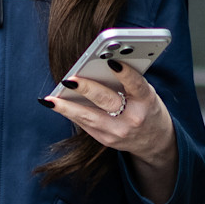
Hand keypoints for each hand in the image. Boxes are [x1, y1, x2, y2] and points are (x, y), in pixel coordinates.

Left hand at [44, 58, 177, 203]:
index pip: (135, 84)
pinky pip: (85, 124)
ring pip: (89, 117)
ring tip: (50, 99)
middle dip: (86, 89)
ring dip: (67, 107)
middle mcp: (132, 118)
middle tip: (69, 79)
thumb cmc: (147, 107)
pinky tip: (55, 104)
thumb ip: (127, 81)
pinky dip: (69, 113)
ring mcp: (118, 131)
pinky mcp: (106, 140)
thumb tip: (99, 65)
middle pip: (106, 101)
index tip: (111, 62)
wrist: (154, 141)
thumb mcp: (146, 93)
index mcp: (146, 101)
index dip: (125, 73)